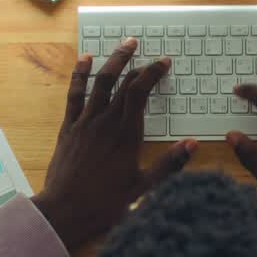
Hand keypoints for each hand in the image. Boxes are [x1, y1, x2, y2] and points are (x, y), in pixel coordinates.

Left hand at [33, 38, 196, 251]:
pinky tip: (85, 59)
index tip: (164, 62)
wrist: (64, 212)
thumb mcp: (143, 189)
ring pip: (100, 83)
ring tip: (125, 44)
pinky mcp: (68, 128)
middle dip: (138, 65)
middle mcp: (106, 122)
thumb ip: (169, 165)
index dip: (152, 74)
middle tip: (149, 52)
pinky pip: (74, 95)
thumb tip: (193, 144)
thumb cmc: (104, 205)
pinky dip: (80, 74)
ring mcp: (85, 123)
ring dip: (113, 61)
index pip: (141, 93)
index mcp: (126, 135)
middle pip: (123, 84)